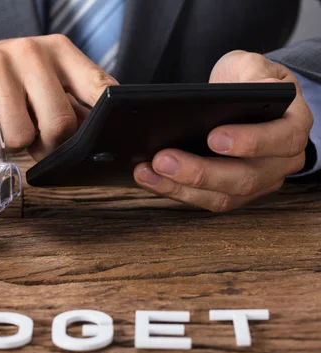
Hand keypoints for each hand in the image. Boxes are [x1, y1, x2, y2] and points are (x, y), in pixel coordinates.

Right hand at [0, 35, 113, 159]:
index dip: (104, 123)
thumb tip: (98, 136)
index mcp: (58, 50)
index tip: (101, 141)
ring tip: (6, 126)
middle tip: (37, 143)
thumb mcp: (40, 81)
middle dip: (51, 146)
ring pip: (24, 136)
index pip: (99, 88)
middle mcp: (31, 51)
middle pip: (61, 124)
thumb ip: (70, 104)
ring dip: (15, 144)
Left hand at [133, 50, 312, 211]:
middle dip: (200, 172)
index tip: (213, 136)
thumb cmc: (246, 81)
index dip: (250, 142)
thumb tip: (259, 86)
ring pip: (221, 196)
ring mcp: (256, 182)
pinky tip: (147, 178)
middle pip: (245, 178)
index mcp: (293, 126)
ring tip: (146, 172)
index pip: (283, 140)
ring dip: (179, 187)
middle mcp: (280, 162)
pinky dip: (173, 190)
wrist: (239, 97)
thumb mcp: (251, 66)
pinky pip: (202, 199)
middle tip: (162, 159)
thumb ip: (253, 73)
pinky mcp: (229, 193)